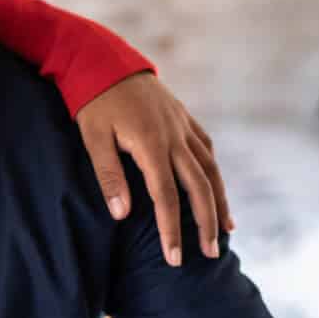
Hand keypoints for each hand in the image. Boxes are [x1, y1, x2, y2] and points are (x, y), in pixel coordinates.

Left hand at [75, 73, 231, 264]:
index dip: (172, 230)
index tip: (174, 258)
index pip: (166, 197)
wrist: (104, 59)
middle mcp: (174, 136)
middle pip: (199, 187)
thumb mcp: (93, 138)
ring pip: (210, 168)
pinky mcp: (183, 117)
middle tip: (211, 253)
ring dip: (219, 200)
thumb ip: (109, 176)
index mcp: (151, 144)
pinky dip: (213, 170)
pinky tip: (215, 186)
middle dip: (206, 223)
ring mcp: (182, 126)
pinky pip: (205, 147)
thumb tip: (123, 215)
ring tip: (226, 228)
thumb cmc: (93, 102)